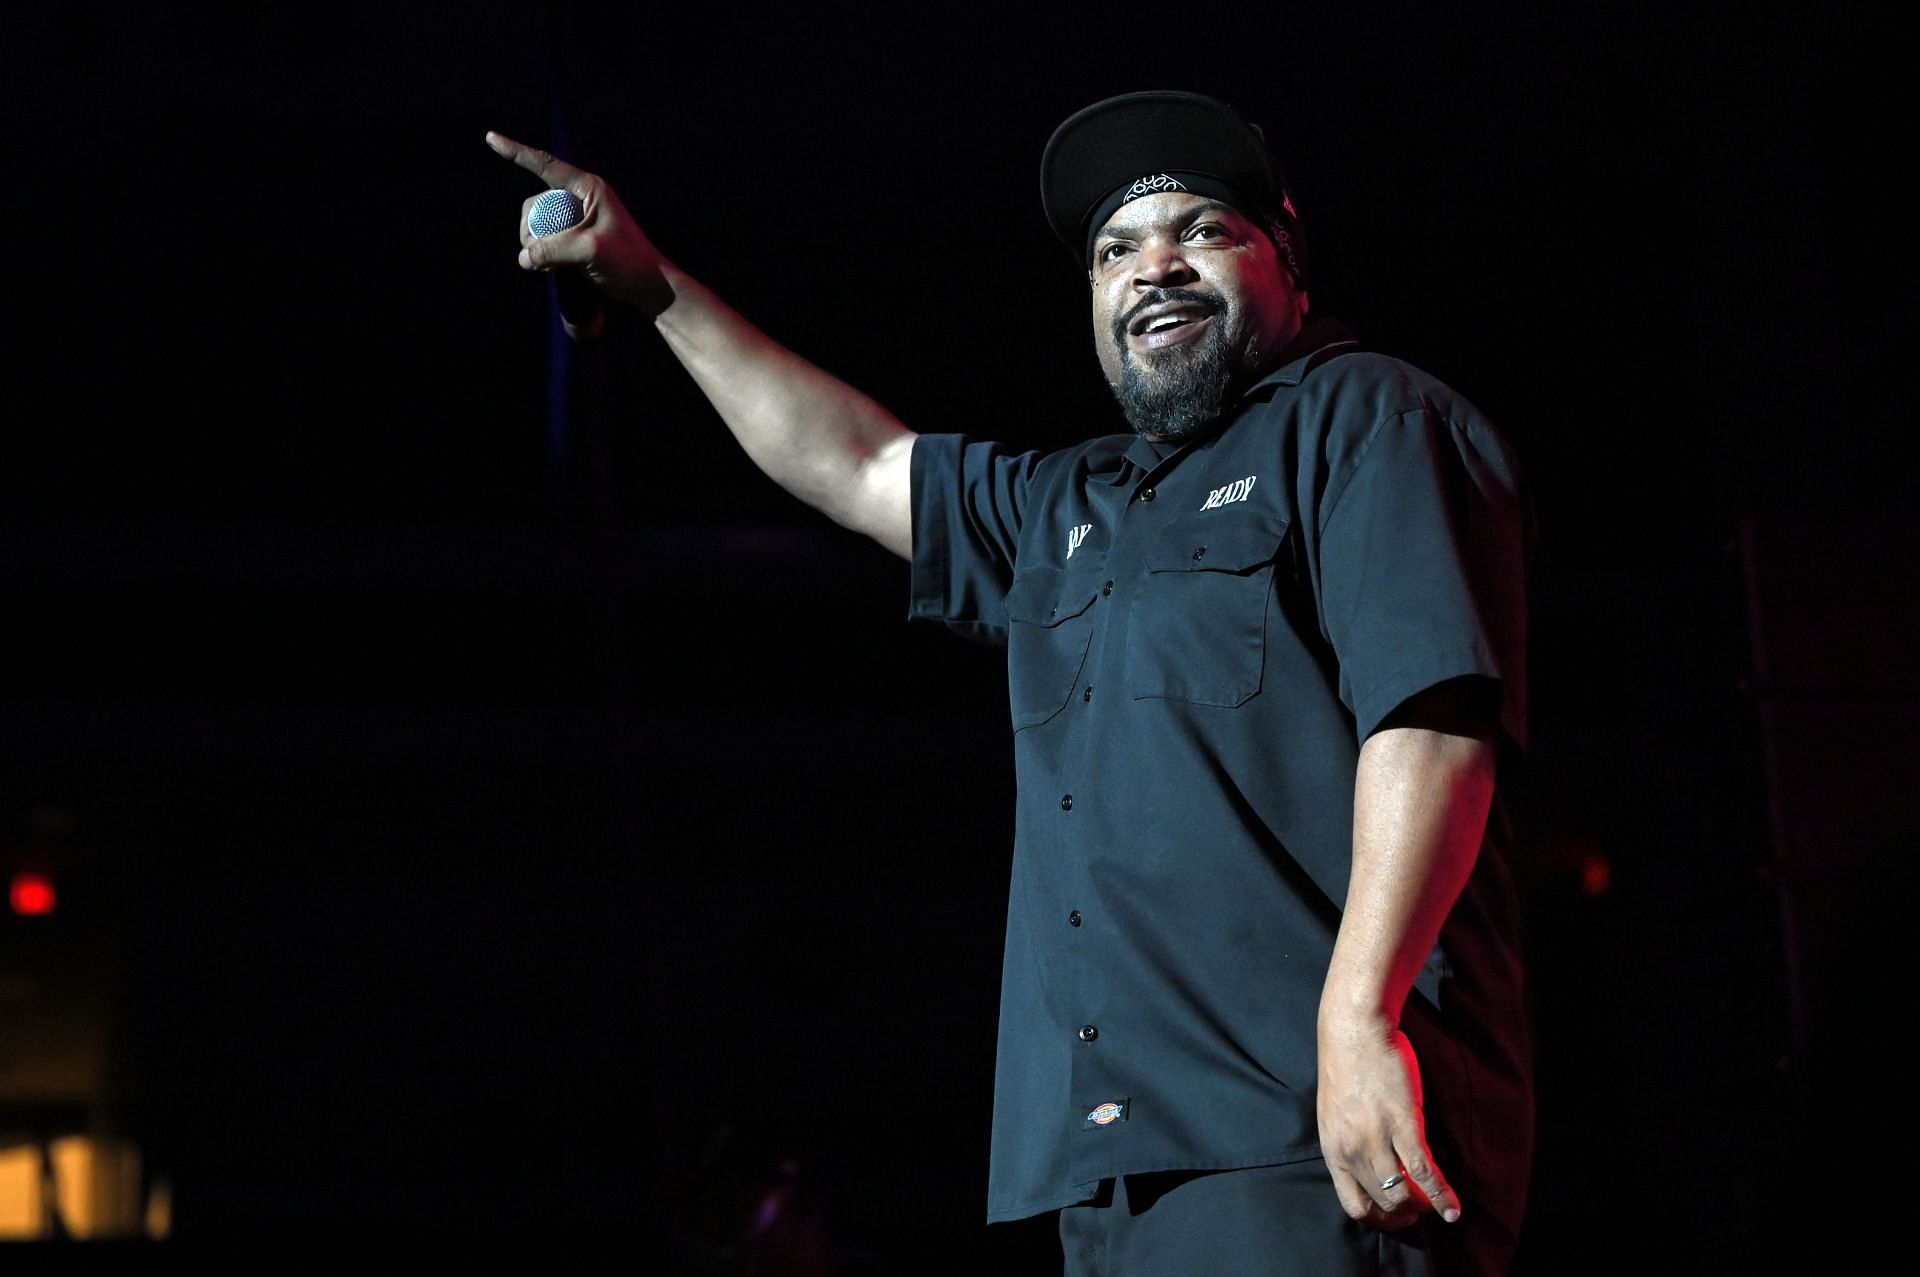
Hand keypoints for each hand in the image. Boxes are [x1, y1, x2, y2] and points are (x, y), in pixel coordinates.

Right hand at [485, 131, 675, 319]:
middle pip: (536, 204)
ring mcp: (578, 218)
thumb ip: (553, 249)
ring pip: (538, 224)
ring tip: (550, 267)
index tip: (491, 138)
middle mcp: (581, 198)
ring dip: (536, 245)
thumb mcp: (589, 251)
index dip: (516, 152)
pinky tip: (551, 270)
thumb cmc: (627, 263)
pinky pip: (546, 239)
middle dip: (530, 229)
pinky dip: (543, 254)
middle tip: (538, 259)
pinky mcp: (576, 237)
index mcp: (589, 188)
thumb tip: (524, 256)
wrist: (648, 286)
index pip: (546, 165)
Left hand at [1315, 1014, 1460, 1230]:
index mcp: (1332, 1149)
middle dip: (1404, 1215)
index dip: (1379, 1220)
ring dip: (1423, 1208)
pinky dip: (1442, 1196)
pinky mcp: (1403, 1124)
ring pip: (1402, 1196)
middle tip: (1422, 1211)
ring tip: (1436, 1208)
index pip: (1353, 1205)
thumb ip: (1350, 1141)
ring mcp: (1376, 1139)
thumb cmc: (1347, 1065)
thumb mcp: (1336, 1113)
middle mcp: (1351, 1150)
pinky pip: (1425, 1173)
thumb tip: (1372, 1165)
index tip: (1396, 1219)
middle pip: (1381, 1203)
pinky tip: (1453, 1210)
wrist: (1355, 1028)